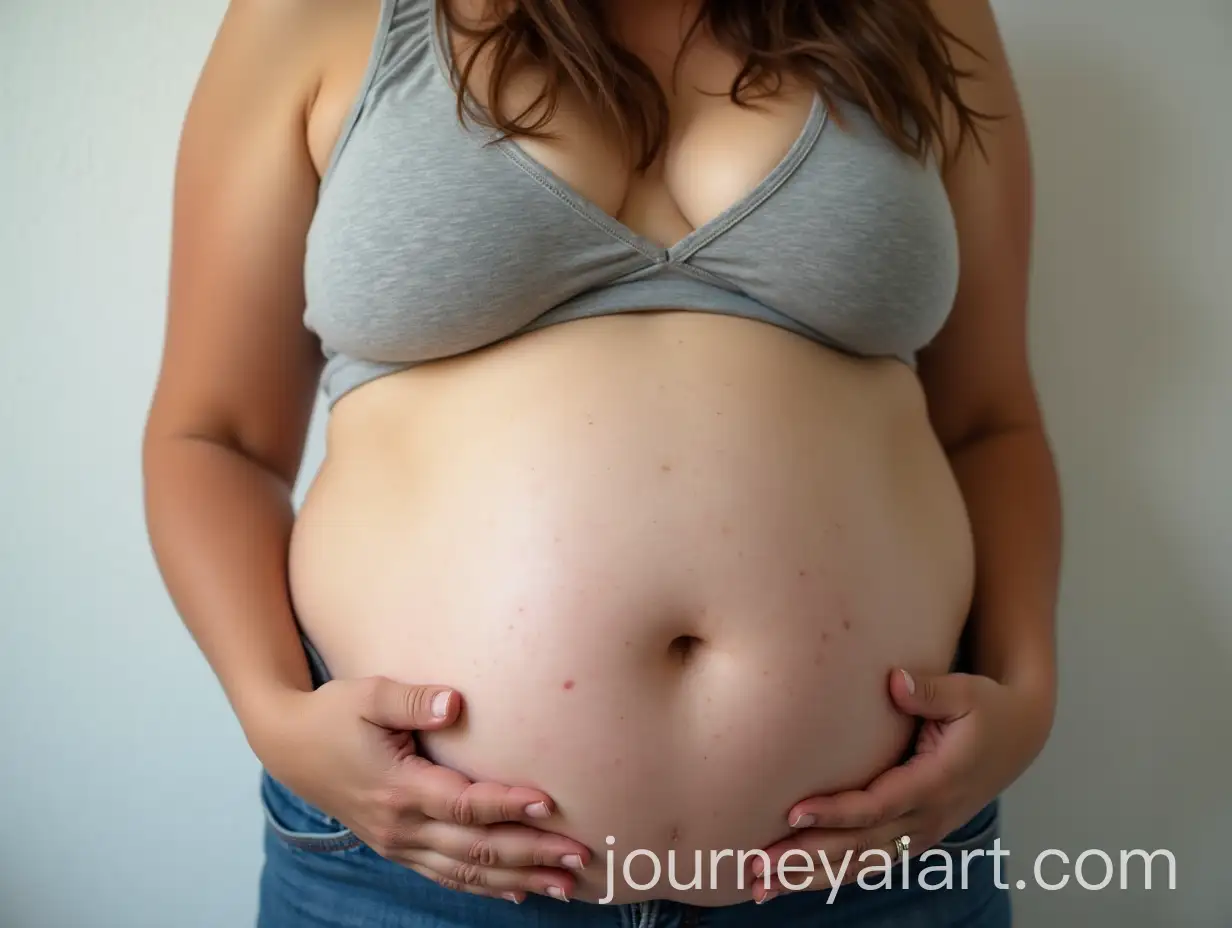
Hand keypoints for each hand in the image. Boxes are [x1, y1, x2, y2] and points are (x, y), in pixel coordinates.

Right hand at [252, 677, 590, 902]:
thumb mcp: (367, 694)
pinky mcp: (397, 847)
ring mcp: (398, 843)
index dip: (507, 804)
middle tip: (580, 856)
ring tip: (565, 885)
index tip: (548, 803)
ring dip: (519, 880)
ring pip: (467, 872)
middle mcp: (401, 826)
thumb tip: (455, 703)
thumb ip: (412, 700)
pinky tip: (518, 894)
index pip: (464, 804)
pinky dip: (485, 888)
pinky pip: (447, 876)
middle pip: (476, 848)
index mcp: (399, 787)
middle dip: (531, 854)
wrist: (290, 745)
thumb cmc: (334, 713)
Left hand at [749, 668, 1053, 901]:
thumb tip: (895, 681)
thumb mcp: (968, 692)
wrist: (1018, 736)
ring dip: (809, 877)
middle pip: (860, 847)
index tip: (795, 812)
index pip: (878, 806)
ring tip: (760, 886)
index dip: (837, 812)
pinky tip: (792, 883)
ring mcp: (920, 833)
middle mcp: (927, 818)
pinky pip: (868, 863)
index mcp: (936, 784)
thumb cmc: (987, 709)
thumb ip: (931, 690)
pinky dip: (830, 876)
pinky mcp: (913, 835)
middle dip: (807, 859)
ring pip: (860, 864)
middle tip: (758, 866)